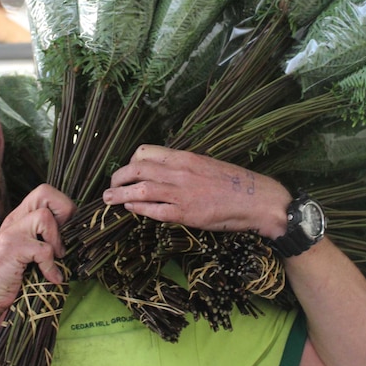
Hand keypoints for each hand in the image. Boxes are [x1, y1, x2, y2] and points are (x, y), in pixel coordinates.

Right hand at [0, 184, 74, 312]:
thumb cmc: (14, 276)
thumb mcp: (32, 251)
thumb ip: (47, 237)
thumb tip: (78, 234)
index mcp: (21, 218)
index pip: (46, 192)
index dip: (63, 208)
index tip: (66, 232)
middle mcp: (15, 220)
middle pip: (44, 192)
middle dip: (64, 212)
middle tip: (63, 238)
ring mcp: (12, 232)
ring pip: (44, 217)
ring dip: (56, 241)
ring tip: (56, 258)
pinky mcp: (12, 249)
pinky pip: (43, 249)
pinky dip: (51, 266)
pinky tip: (51, 277)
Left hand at [102, 145, 290, 238]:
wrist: (257, 200)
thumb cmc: (234, 182)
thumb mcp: (206, 164)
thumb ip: (184, 166)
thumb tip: (164, 169)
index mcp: (185, 157)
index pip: (145, 152)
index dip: (130, 161)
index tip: (127, 170)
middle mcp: (179, 172)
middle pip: (136, 169)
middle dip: (118, 177)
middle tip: (111, 185)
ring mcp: (181, 193)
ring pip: (140, 190)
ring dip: (119, 194)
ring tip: (108, 200)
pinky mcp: (185, 213)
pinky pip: (154, 210)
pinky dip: (138, 208)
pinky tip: (131, 209)